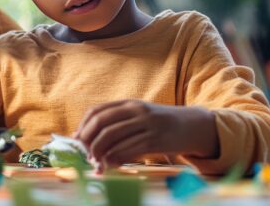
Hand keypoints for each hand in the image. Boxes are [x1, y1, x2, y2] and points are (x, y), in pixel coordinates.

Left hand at [73, 100, 217, 170]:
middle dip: (88, 140)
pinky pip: (128, 149)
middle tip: (85, 154)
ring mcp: (145, 124)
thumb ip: (118, 123)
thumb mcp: (139, 115)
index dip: (83, 126)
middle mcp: (135, 111)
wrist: (192, 126)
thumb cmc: (161, 124)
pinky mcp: (154, 139)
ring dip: (99, 152)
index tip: (76, 140)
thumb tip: (90, 138)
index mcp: (128, 103)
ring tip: (96, 163)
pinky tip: (111, 165)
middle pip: (101, 123)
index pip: (97, 111)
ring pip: (112, 137)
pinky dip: (115, 159)